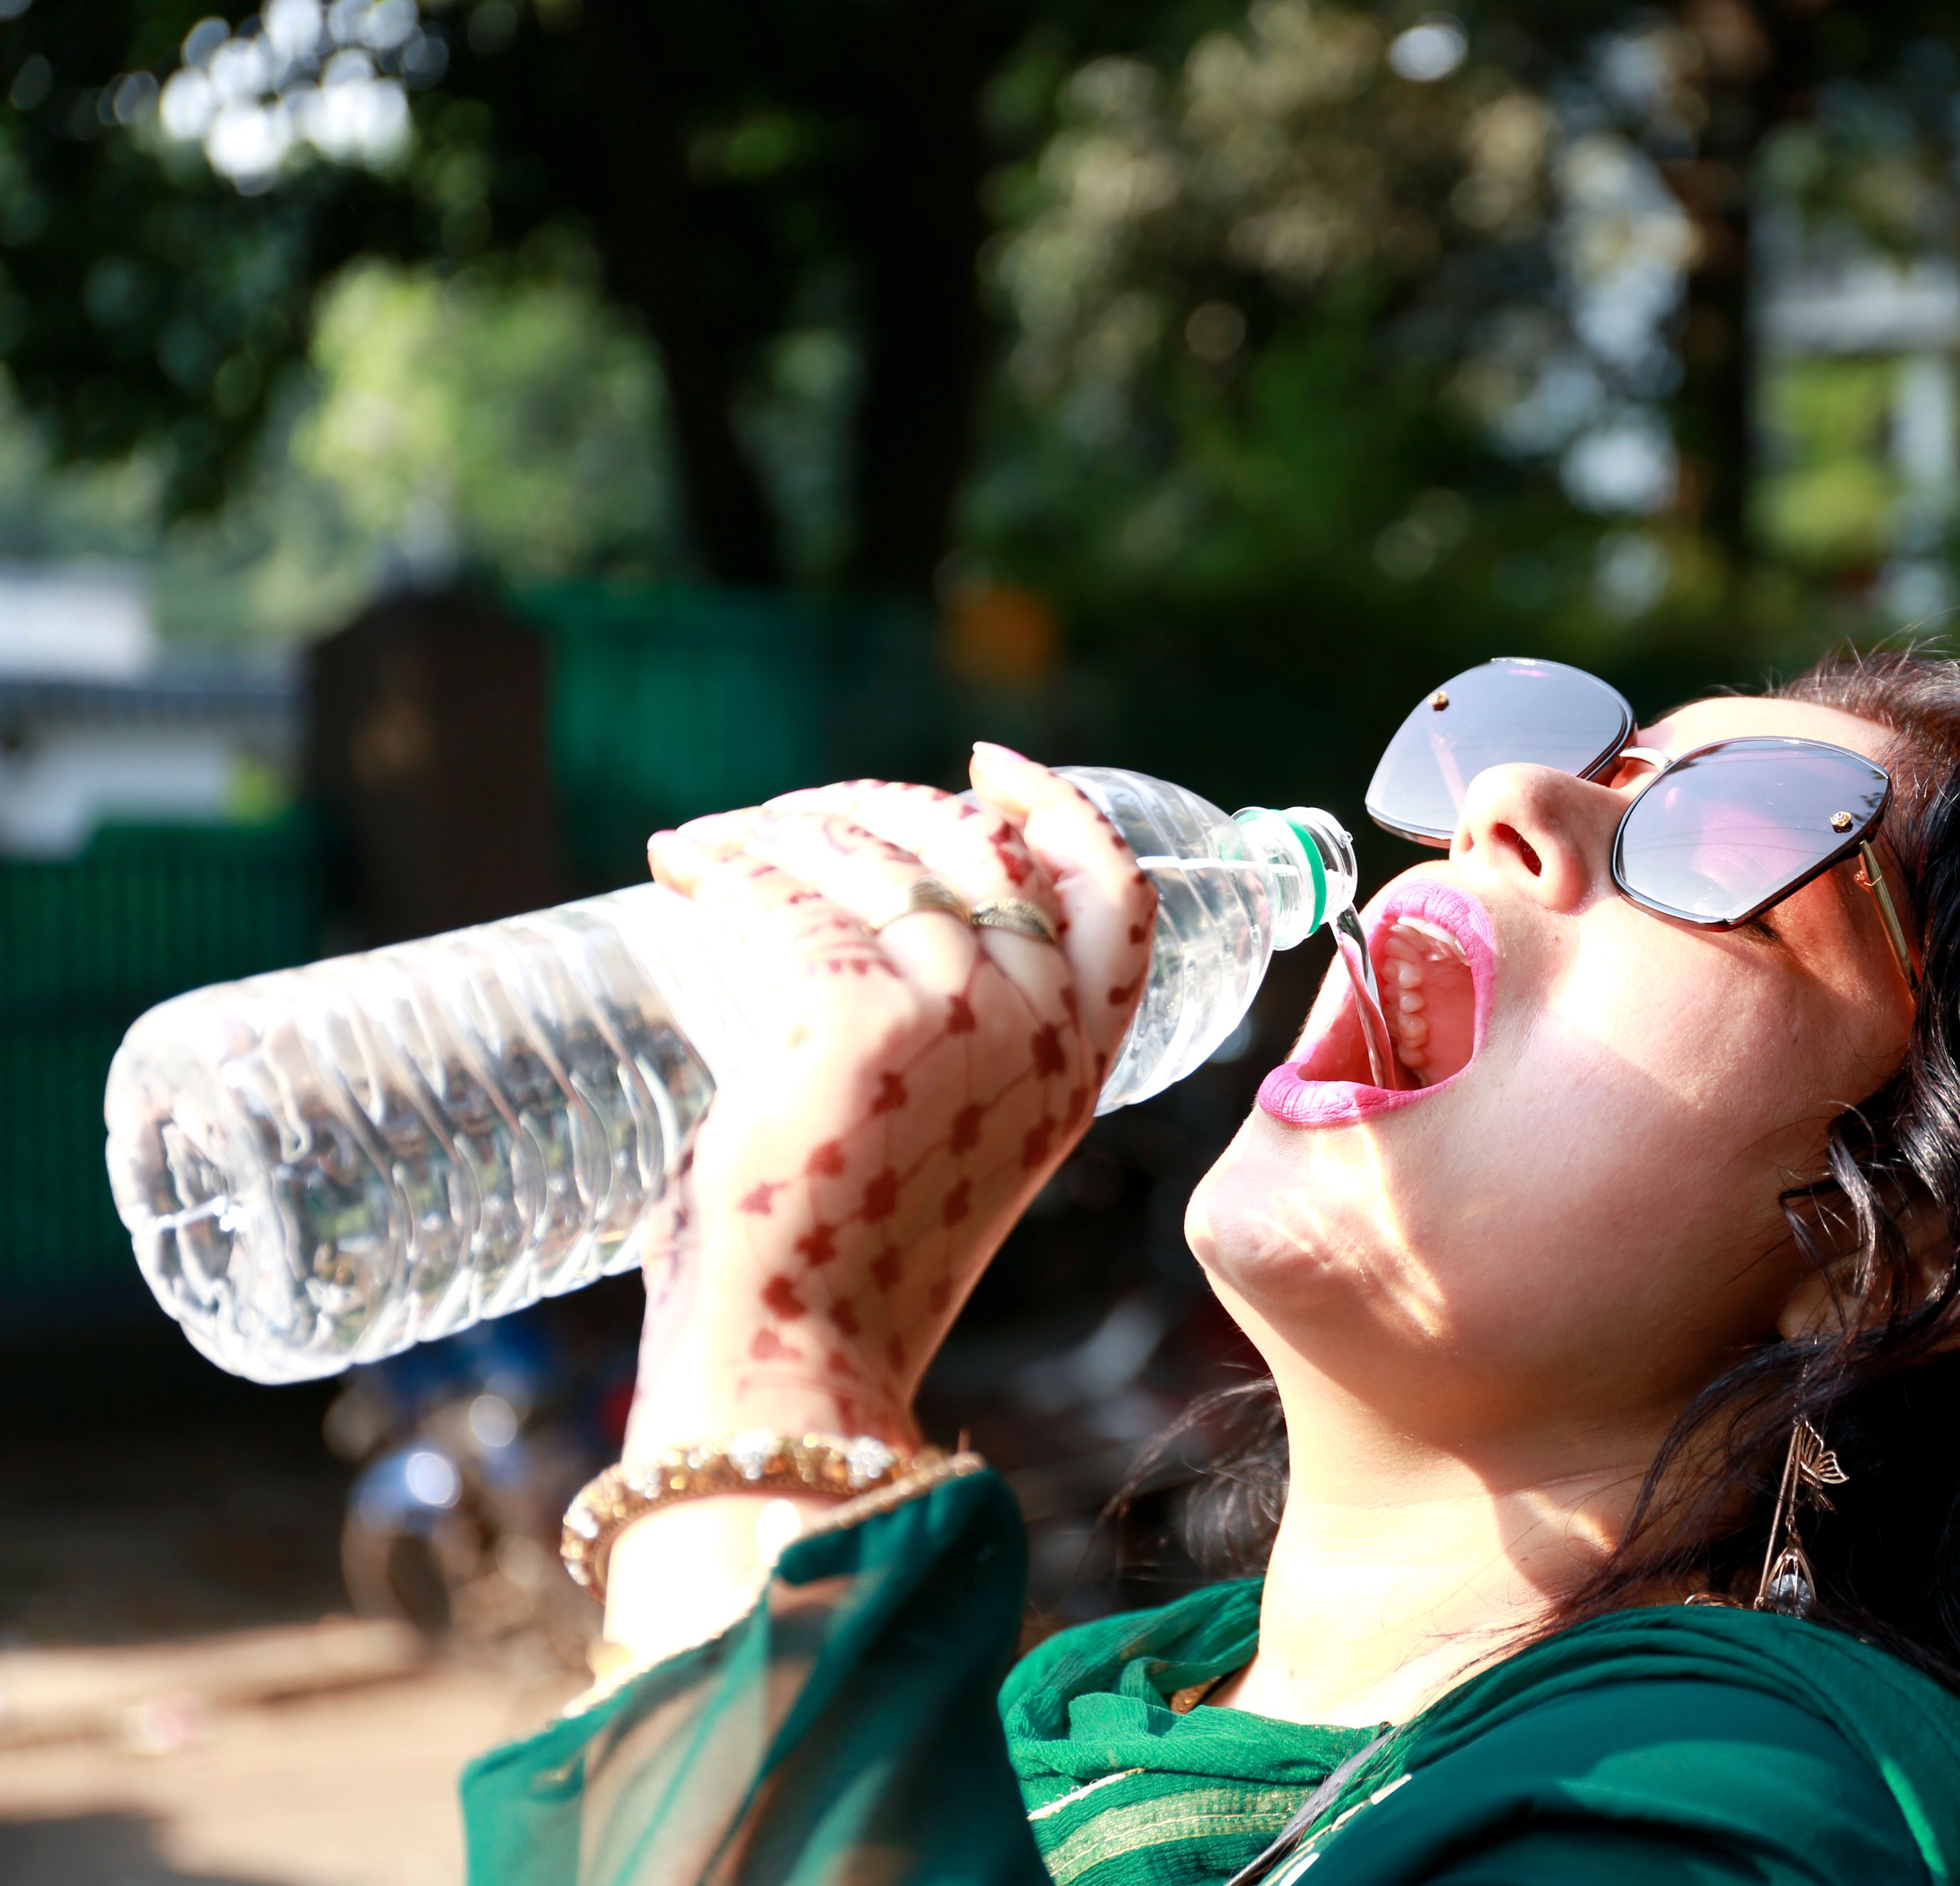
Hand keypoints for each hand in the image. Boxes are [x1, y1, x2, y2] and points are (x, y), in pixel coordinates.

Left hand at [621, 745, 1154, 1458]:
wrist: (797, 1364)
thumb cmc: (843, 1270)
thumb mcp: (938, 1141)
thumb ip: (938, 1045)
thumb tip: (827, 919)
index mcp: (1078, 1064)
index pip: (1113, 896)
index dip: (1058, 810)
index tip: (987, 764)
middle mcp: (1036, 1029)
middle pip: (975, 850)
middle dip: (879, 809)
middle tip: (795, 819)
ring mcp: (955, 1017)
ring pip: (868, 863)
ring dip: (782, 831)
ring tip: (714, 847)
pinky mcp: (851, 1020)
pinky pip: (779, 899)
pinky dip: (720, 867)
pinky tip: (677, 863)